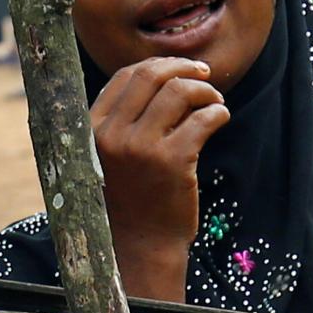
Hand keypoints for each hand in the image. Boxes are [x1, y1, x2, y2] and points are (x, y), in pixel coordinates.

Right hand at [90, 57, 228, 267]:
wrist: (142, 246)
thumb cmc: (131, 199)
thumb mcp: (111, 157)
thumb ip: (124, 121)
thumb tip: (162, 76)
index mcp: (91, 130)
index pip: (124, 76)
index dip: (157, 66)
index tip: (180, 70)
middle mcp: (112, 134)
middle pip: (151, 75)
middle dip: (183, 68)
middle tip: (205, 75)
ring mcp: (141, 148)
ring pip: (179, 91)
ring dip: (205, 91)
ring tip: (215, 103)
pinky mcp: (173, 161)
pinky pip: (203, 118)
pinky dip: (218, 112)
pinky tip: (221, 119)